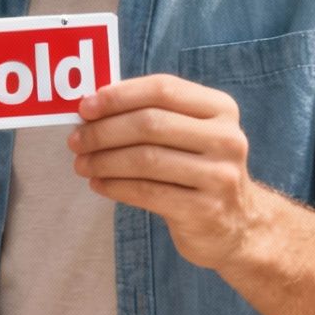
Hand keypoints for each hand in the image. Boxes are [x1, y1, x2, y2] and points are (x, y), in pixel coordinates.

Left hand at [69, 75, 267, 270]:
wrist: (237, 225)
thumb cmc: (199, 169)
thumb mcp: (192, 134)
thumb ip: (154, 114)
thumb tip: (93, 107)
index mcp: (221, 109)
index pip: (163, 89)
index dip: (120, 95)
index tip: (86, 106)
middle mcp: (226, 139)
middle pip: (151, 124)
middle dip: (104, 131)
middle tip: (76, 139)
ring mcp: (218, 175)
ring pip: (145, 160)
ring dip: (104, 160)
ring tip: (81, 164)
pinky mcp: (204, 209)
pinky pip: (147, 192)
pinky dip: (115, 186)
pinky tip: (99, 184)